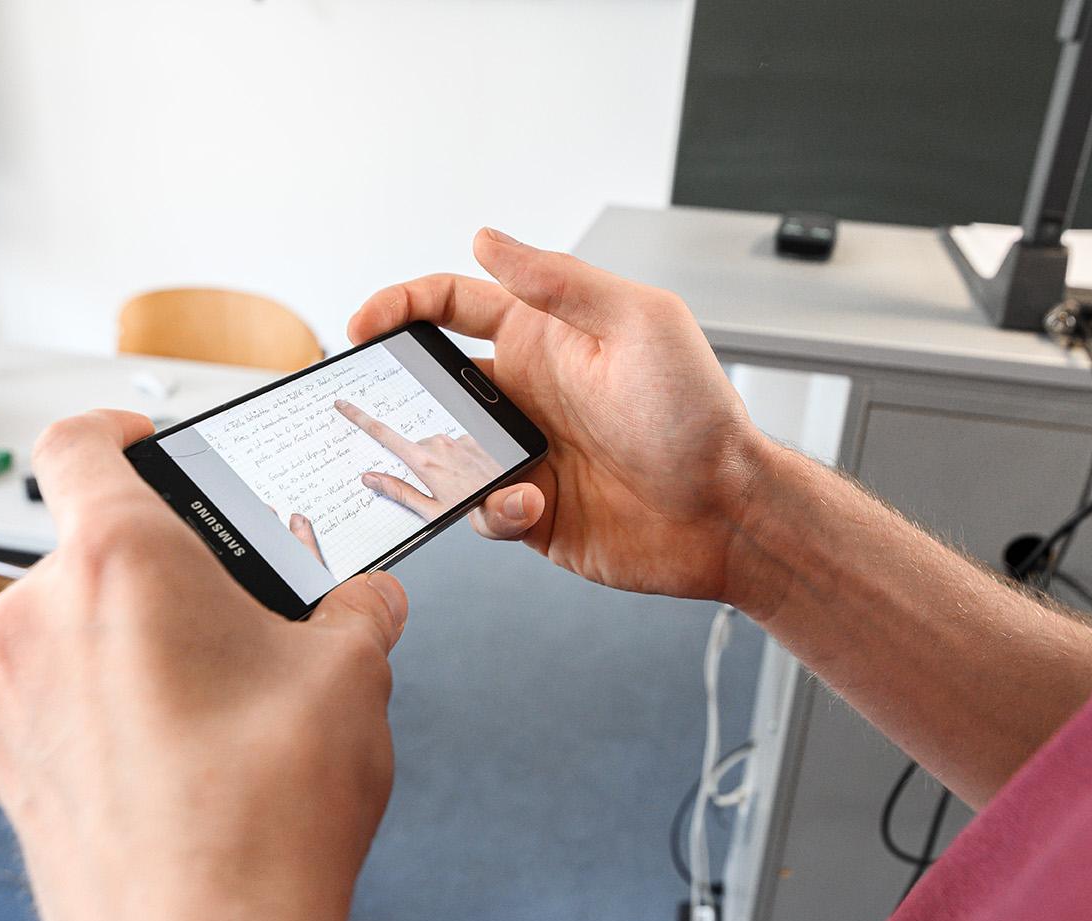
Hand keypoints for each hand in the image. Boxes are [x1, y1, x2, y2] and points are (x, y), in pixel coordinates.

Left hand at [0, 410, 406, 920]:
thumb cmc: (265, 821)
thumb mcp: (351, 677)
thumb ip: (358, 609)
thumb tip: (366, 599)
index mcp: (120, 562)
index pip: (82, 441)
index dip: (119, 428)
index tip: (149, 444)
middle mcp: (37, 617)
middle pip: (91, 545)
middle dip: (165, 567)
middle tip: (233, 611)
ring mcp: (5, 696)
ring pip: (69, 622)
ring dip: (131, 635)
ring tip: (213, 693)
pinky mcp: (2, 763)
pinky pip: (49, 692)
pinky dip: (102, 697)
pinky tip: (174, 747)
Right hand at [335, 398, 502, 520]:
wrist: (516, 501)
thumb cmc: (478, 509)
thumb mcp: (434, 512)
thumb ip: (400, 493)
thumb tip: (370, 479)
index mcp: (425, 461)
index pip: (383, 434)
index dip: (359, 418)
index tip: (343, 406)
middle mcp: (440, 445)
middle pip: (414, 448)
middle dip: (419, 464)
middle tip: (437, 488)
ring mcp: (458, 440)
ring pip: (436, 448)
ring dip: (442, 463)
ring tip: (460, 485)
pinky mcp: (474, 439)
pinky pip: (457, 446)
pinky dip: (459, 459)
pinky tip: (472, 475)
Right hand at [348, 229, 768, 601]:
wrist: (728, 511)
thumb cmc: (698, 413)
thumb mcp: (639, 322)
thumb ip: (559, 282)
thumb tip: (486, 238)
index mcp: (544, 337)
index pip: (452, 306)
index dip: (400, 305)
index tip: (364, 324)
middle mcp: (527, 392)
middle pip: (432, 382)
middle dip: (396, 393)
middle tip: (371, 408)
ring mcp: (525, 452)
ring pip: (444, 452)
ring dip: (442, 462)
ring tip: (475, 467)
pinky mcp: (532, 510)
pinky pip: (481, 510)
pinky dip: (493, 508)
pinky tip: (534, 502)